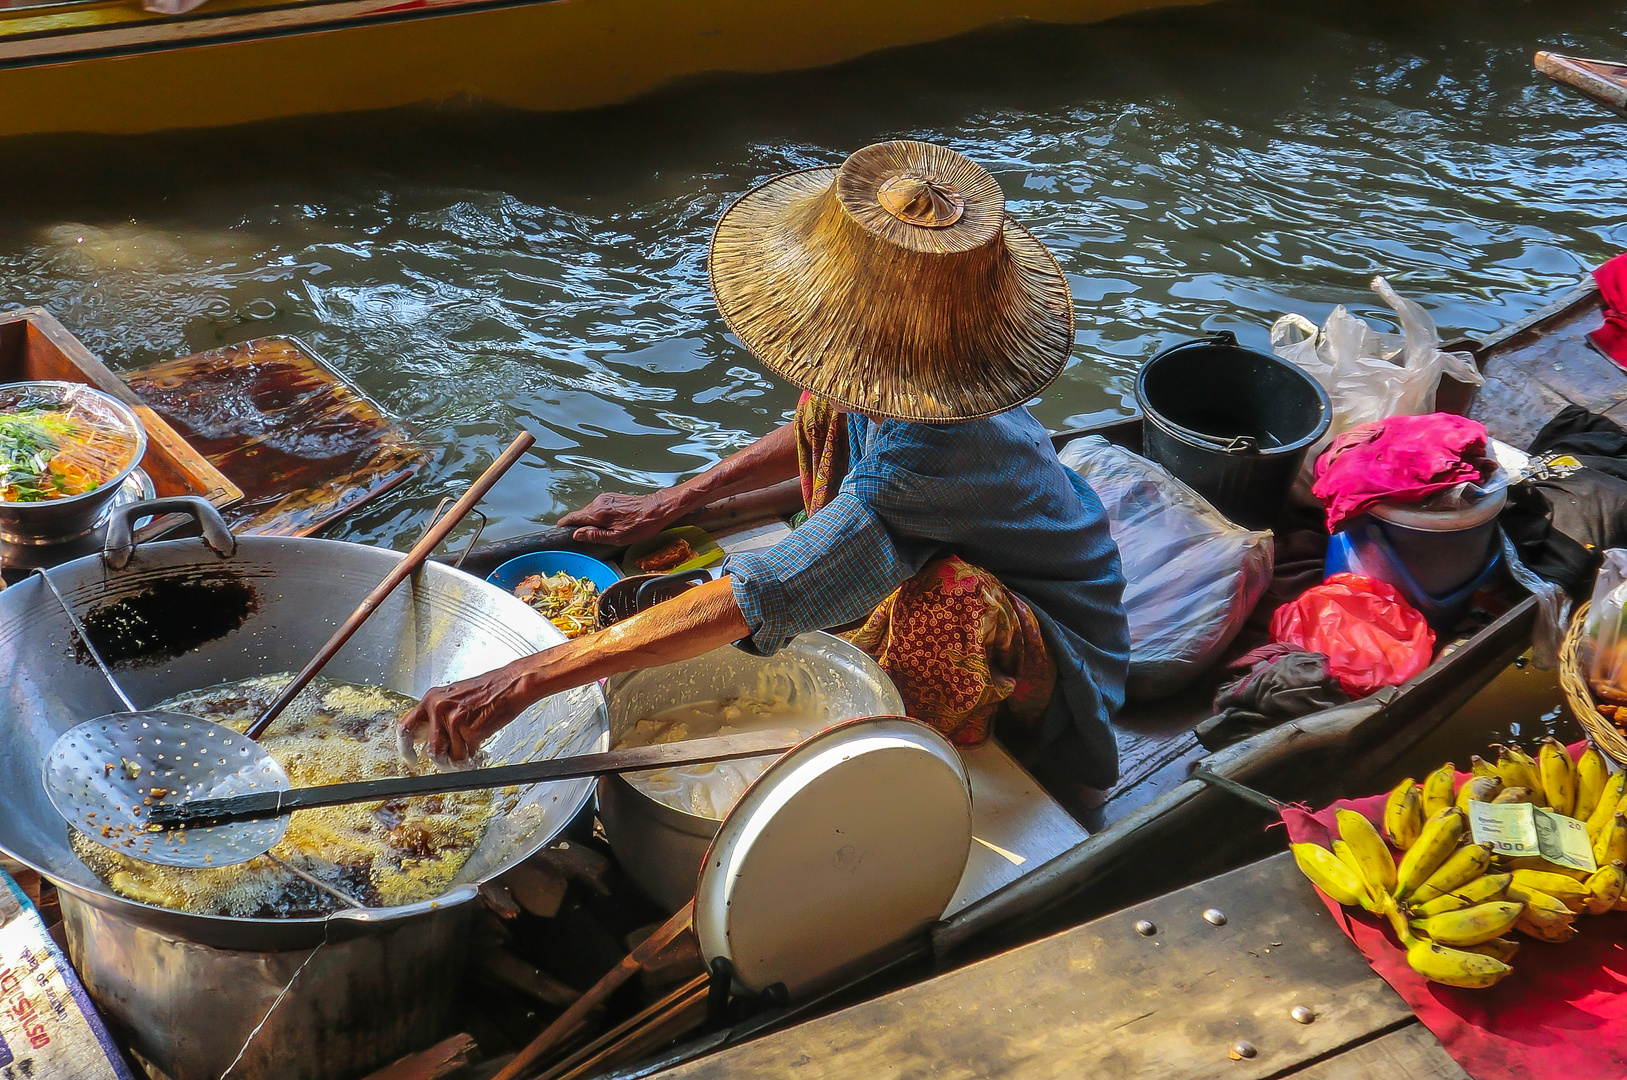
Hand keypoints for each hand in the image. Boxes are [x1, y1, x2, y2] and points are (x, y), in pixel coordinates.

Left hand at [398, 666, 531, 762]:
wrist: (511, 684)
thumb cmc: (488, 689)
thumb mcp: (454, 697)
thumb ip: (438, 715)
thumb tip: (427, 739)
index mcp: (432, 699)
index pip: (406, 727)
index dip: (405, 748)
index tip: (411, 758)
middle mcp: (439, 709)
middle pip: (432, 750)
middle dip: (442, 760)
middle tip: (450, 760)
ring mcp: (454, 721)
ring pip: (450, 756)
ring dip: (460, 758)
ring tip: (470, 748)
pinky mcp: (471, 731)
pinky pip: (467, 755)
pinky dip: (474, 754)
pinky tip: (480, 741)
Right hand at [558, 491, 679, 543]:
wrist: (658, 508)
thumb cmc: (641, 525)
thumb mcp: (618, 537)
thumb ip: (595, 535)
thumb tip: (577, 534)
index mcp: (598, 512)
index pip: (573, 517)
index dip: (564, 525)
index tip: (558, 531)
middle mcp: (599, 502)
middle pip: (581, 514)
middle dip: (578, 525)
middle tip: (582, 538)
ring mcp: (606, 498)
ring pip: (590, 511)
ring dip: (590, 521)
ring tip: (598, 533)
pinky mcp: (613, 497)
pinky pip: (599, 507)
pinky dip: (598, 516)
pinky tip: (608, 524)